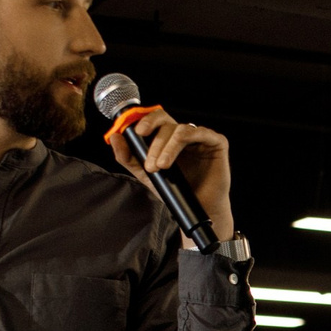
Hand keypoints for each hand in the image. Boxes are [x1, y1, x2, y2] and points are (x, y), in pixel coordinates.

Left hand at [108, 108, 232, 243]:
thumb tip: (114, 137)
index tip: (136, 132)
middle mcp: (184, 134)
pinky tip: (175, 160)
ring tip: (161, 167)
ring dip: (166, 147)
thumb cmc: (176, 191)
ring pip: (179, 129)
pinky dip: (183, 143)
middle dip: (154, 142)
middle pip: (166, 121)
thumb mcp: (146, 175)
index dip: (145, 120)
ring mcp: (201, 137)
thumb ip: (129, 157)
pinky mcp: (216, 142)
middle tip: (149, 163)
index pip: (155, 119)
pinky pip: (200, 132)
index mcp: (169, 137)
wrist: (198, 210)